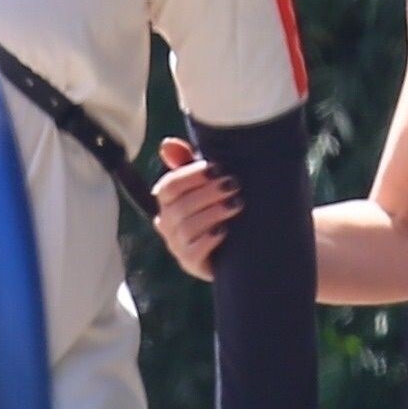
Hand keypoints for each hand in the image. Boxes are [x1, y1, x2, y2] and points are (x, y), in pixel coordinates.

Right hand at [152, 137, 245, 280]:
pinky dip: (209, 239)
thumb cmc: (221, 204)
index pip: (168, 187)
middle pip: (179, 206)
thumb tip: (166, 144)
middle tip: (234, 184)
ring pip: (186, 228)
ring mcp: (177, 246)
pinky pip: (193, 253)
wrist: (240, 243)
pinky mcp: (190, 264)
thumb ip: (188, 162)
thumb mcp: (209, 181)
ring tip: (237, 204)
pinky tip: (226, 230)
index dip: (190, 175)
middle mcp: (167, 224)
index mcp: (167, 201)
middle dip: (208, 193)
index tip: (216, 168)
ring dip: (213, 213)